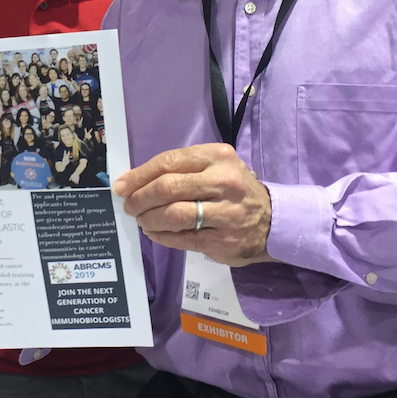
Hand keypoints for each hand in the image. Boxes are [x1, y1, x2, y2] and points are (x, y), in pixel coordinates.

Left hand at [114, 143, 273, 266]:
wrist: (274, 220)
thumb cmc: (236, 190)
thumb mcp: (217, 167)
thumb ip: (183, 169)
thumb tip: (136, 181)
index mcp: (218, 157)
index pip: (170, 162)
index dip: (140, 175)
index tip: (122, 185)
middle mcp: (224, 182)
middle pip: (168, 187)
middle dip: (140, 198)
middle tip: (129, 206)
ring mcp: (225, 212)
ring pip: (173, 214)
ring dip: (149, 218)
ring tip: (142, 220)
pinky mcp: (223, 240)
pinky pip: (181, 238)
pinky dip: (161, 235)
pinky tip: (155, 232)